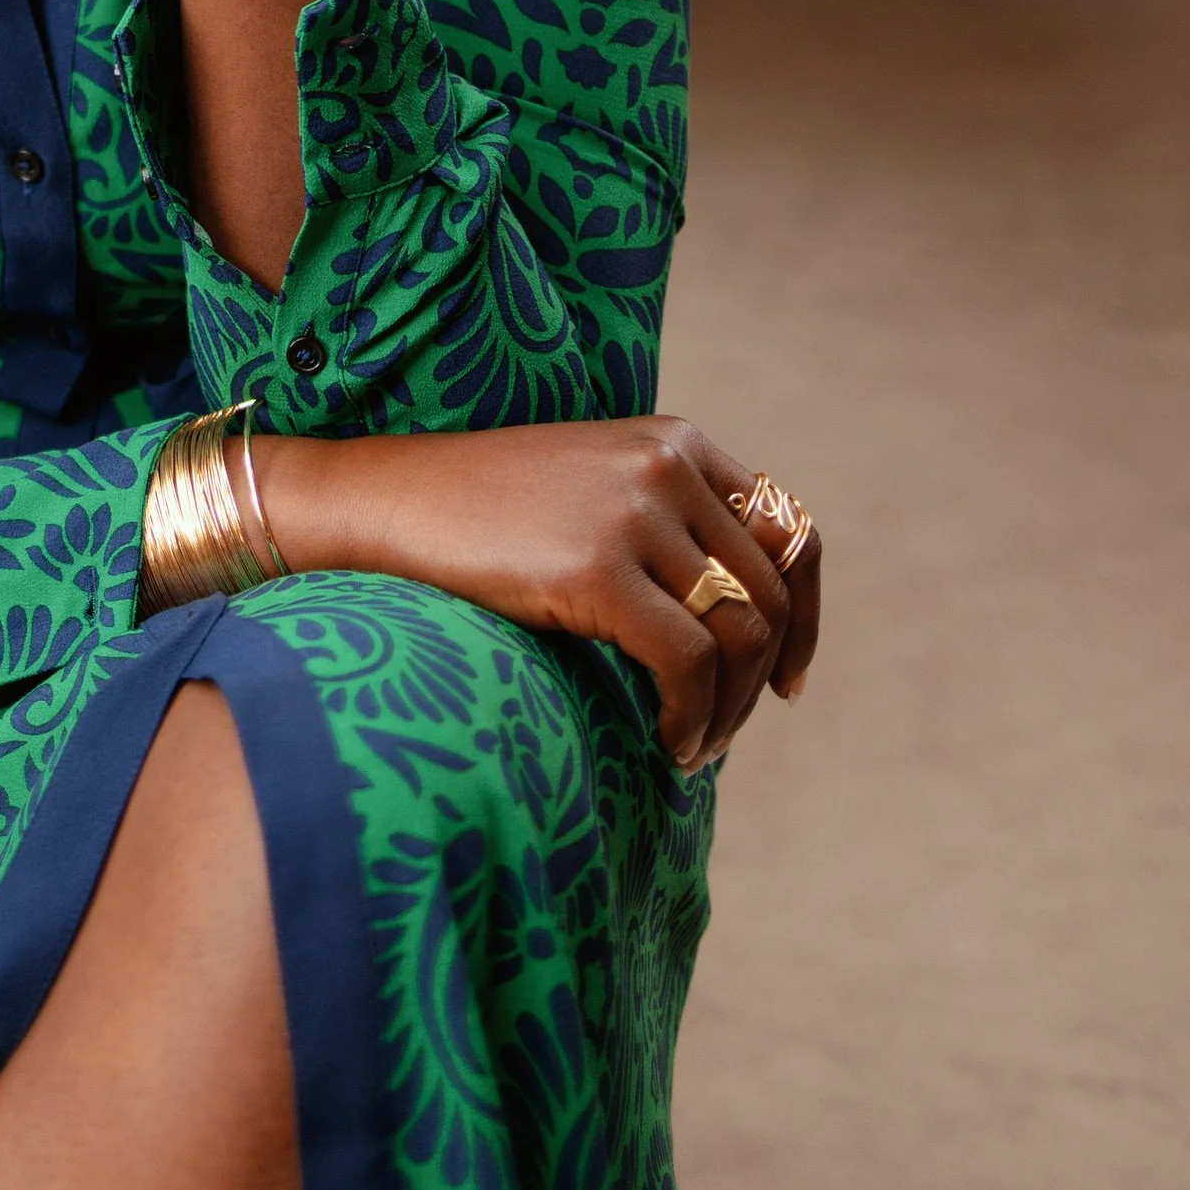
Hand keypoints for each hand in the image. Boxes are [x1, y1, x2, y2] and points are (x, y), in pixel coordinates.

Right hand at [256, 415, 821, 769]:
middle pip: (770, 591)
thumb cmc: (481, 517)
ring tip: (692, 748)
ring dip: (728, 709)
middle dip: (763, 677)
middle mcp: (666, 465)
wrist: (386, 505)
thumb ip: (666, 524)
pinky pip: (687, 663)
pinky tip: (667, 744)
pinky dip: (691, 718)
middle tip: (723, 732)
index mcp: (675, 441)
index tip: (789, 677)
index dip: (803, 613)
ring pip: (739, 633)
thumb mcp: (592, 491)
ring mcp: (633, 511)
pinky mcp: (597, 567)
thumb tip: (740, 621)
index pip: (789, 530)